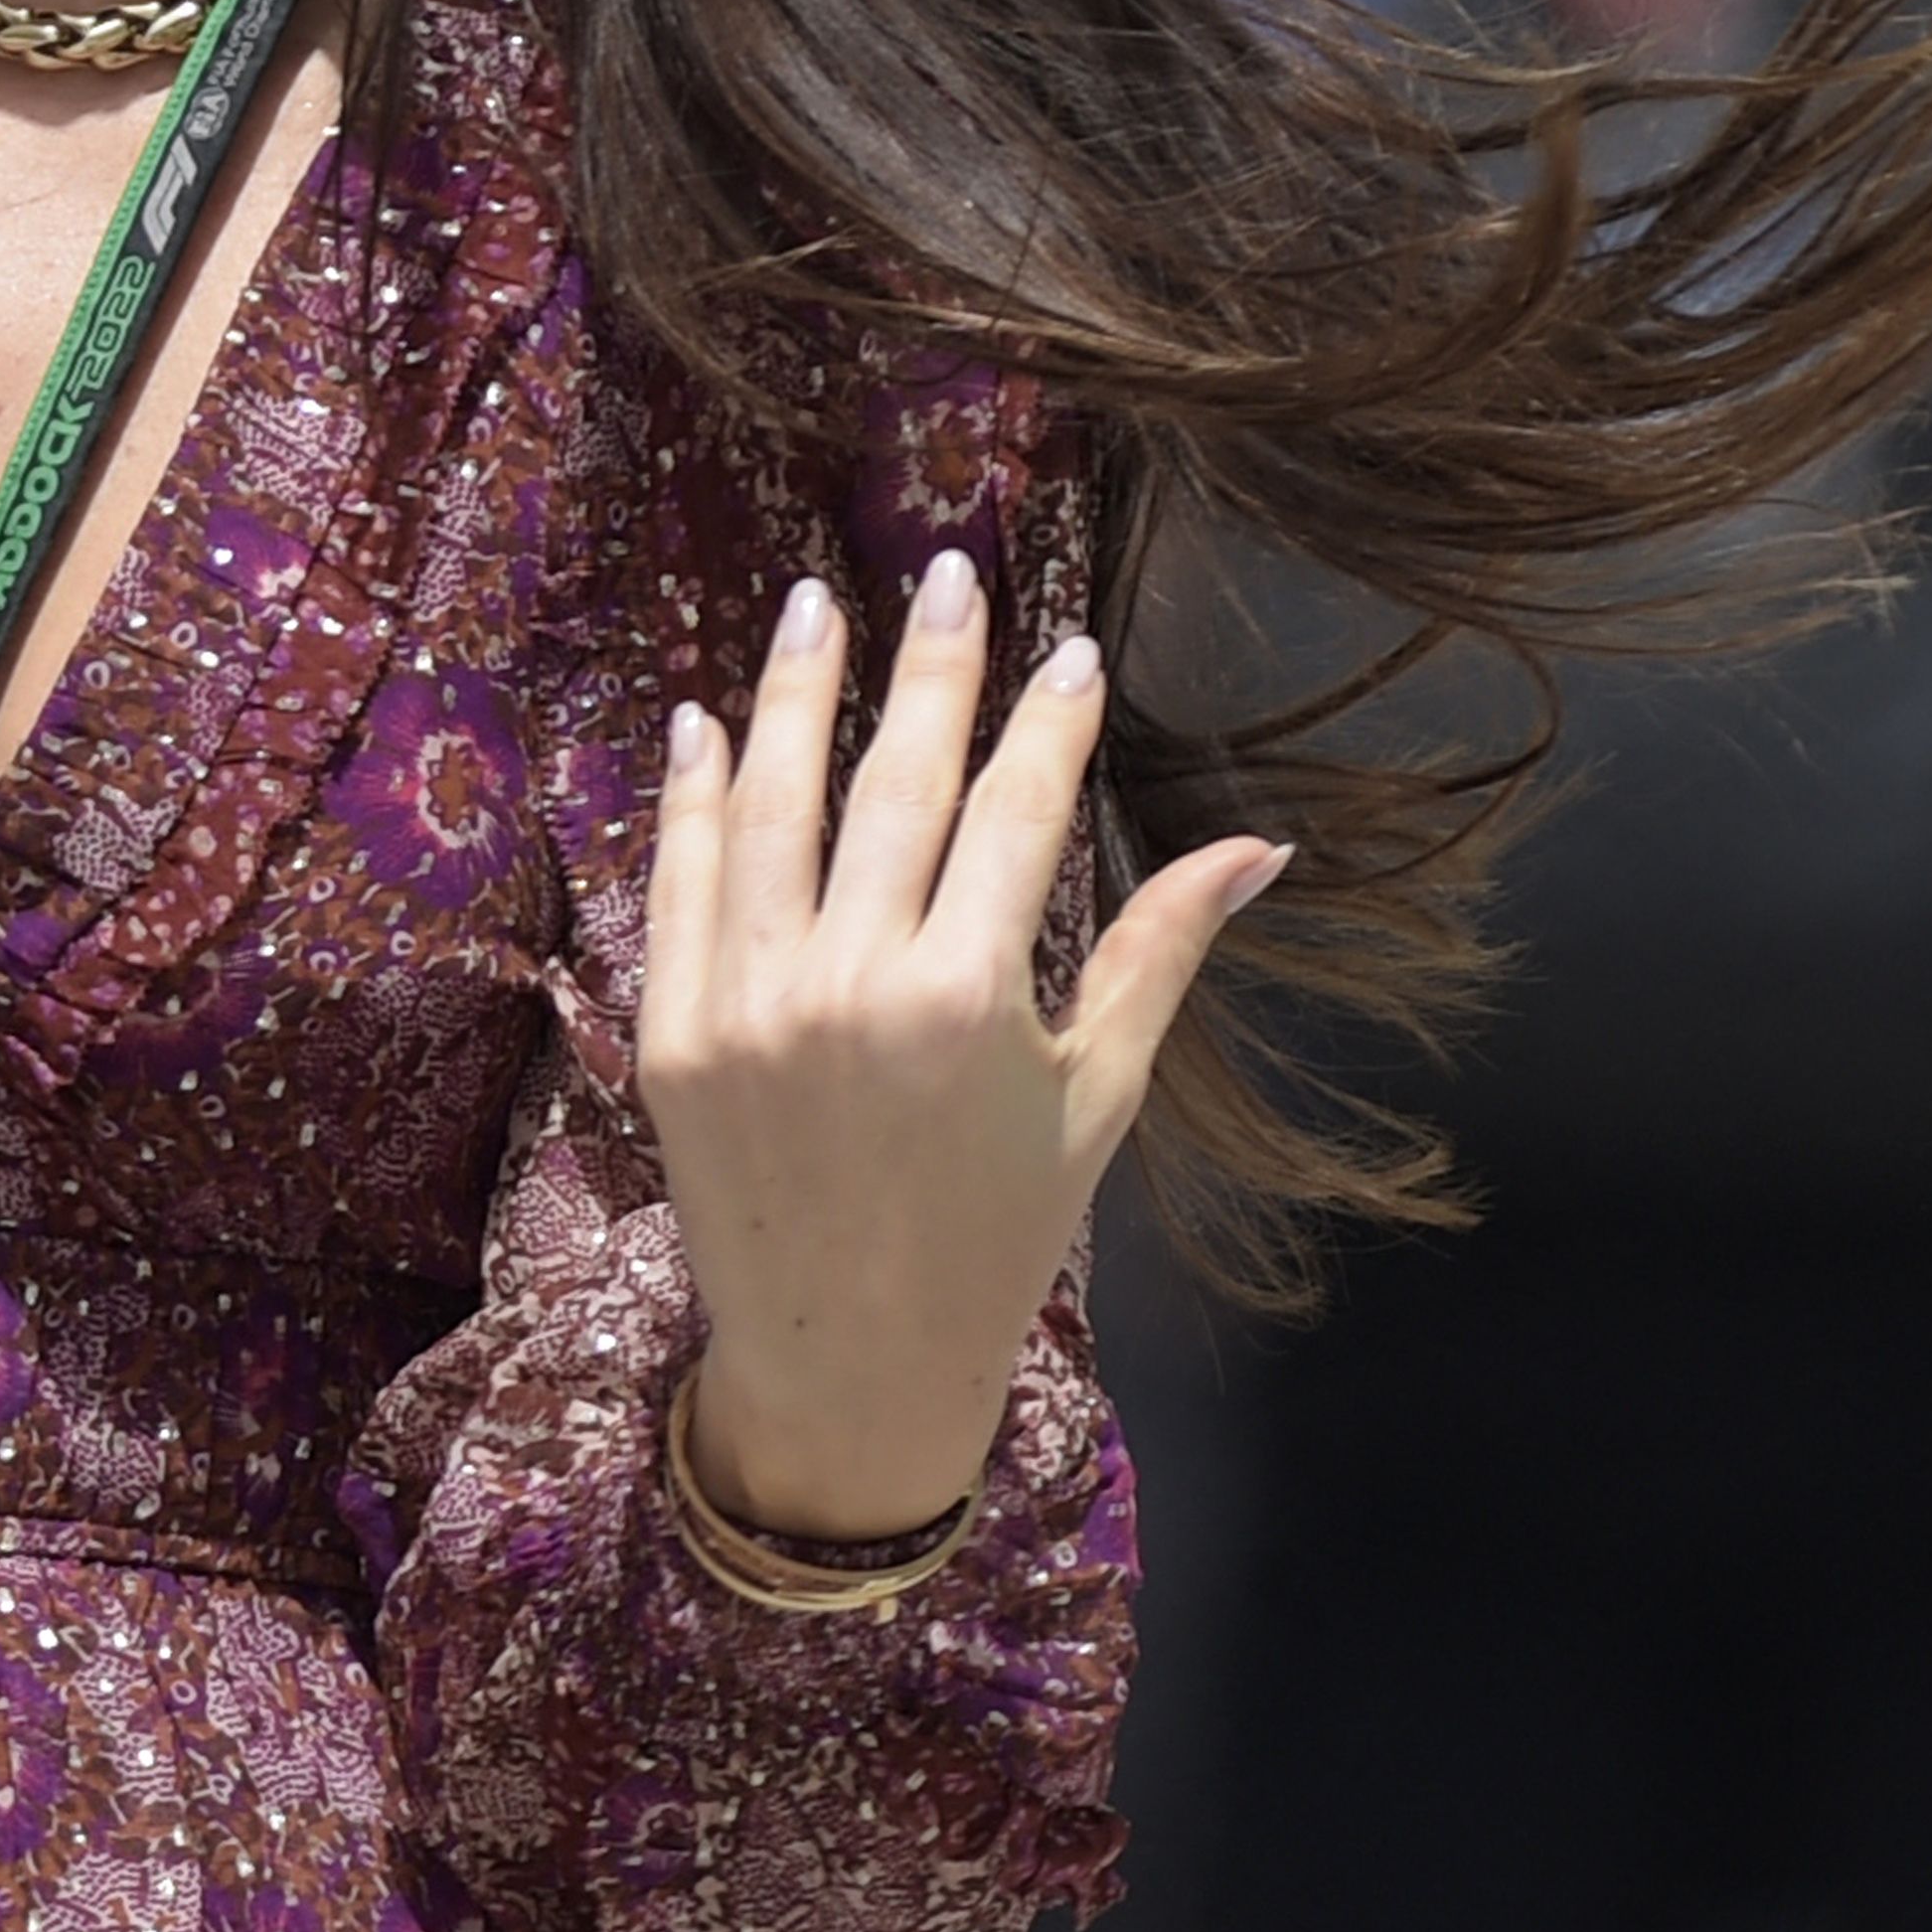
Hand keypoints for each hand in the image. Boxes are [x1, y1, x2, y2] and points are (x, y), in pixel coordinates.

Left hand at [640, 549, 1281, 1543]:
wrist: (850, 1362)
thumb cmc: (997, 1237)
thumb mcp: (1095, 1097)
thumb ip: (1159, 954)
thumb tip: (1261, 845)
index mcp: (970, 998)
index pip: (1014, 814)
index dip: (1044, 721)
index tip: (1063, 646)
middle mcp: (850, 985)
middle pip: (894, 786)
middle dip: (928, 670)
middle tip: (947, 569)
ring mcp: (746, 1005)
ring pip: (769, 811)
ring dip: (790, 696)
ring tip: (814, 603)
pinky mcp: (670, 1034)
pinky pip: (681, 886)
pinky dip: (691, 797)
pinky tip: (706, 721)